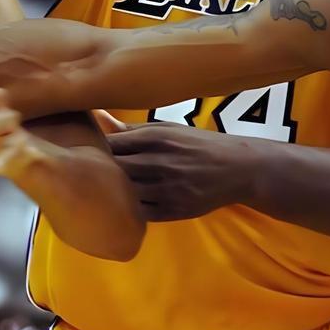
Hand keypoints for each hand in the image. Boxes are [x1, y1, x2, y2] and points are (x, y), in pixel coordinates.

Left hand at [107, 122, 257, 221]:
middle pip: (113, 169)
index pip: (110, 144)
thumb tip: (97, 116)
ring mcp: (167, 188)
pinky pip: (140, 213)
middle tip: (93, 174)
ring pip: (124, 193)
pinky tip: (125, 205)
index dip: (95, 150)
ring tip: (106, 191)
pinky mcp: (175, 210)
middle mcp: (160, 161)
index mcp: (156, 137)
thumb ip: (132, 129)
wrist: (238, 168)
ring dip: (113, 193)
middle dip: (100, 171)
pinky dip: (129, 210)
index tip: (90, 152)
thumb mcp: (168, 129)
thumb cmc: (197, 145)